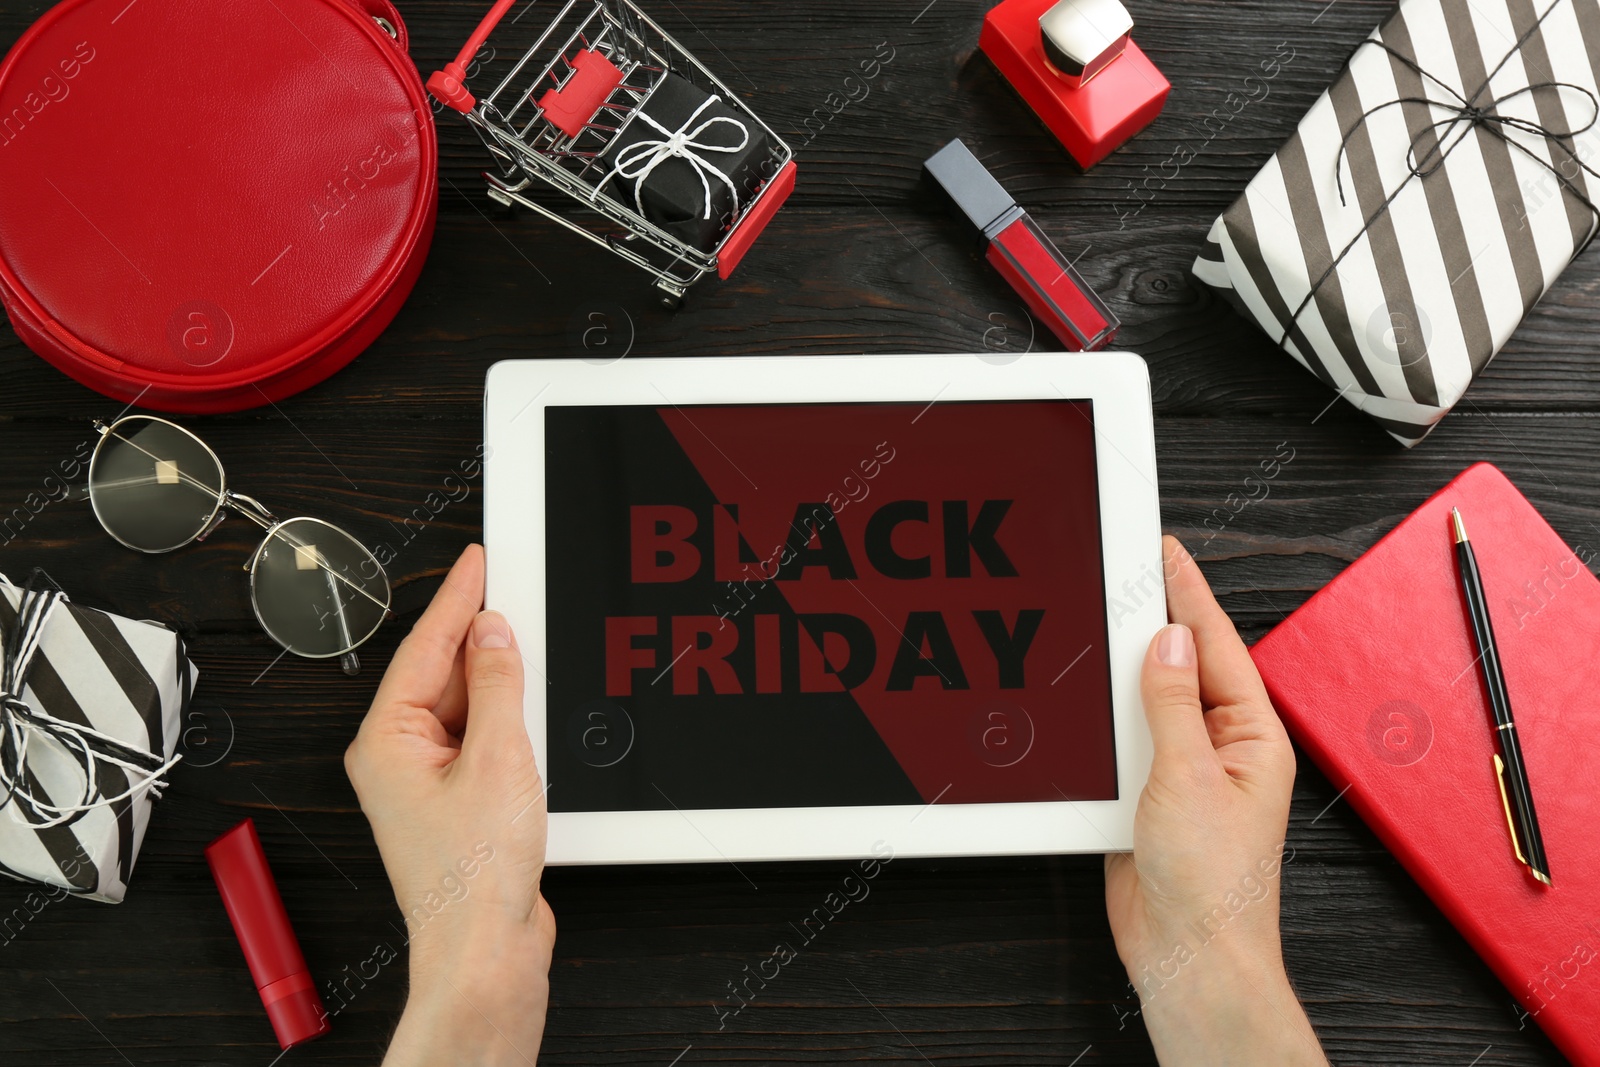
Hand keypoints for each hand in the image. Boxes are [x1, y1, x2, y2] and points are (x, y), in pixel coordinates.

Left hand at [345, 544, 554, 1066]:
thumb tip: (493, 633)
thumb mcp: (498, 756)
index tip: (477, 560)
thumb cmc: (475, 874)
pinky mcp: (457, 802)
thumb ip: (496, 684)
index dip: (457, 598)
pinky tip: (529, 706)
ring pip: (465, 706)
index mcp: (387, 740)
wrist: (486, 947)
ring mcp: (426, 781)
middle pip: (441, 673)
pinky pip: (480, 738)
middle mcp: (398, 758)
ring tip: (530, 647)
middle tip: (513, 589)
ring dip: (498, 681)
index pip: (425, 647)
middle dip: (479, 635)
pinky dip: (506, 717)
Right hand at [1104, 536, 1326, 1065]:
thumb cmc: (1213, 885)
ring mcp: (1183, 776)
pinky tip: (1082, 700)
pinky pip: (1123, 744)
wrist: (1188, 959)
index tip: (1166, 551)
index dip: (1188, 595)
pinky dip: (1102, 720)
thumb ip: (1172, 704)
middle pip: (1181, 668)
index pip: (1217, 647)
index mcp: (1251, 738)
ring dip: (1121, 673)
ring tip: (1097, 624)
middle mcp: (1221, 751)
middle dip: (1153, 623)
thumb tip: (1167, 643)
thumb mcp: (1188, 777)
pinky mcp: (1147, 801)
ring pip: (1147, 704)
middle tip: (1123, 572)